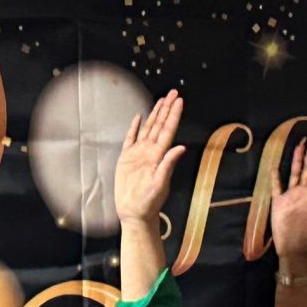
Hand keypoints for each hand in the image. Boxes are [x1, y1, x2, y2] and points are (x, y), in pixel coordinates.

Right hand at [113, 90, 185, 230]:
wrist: (134, 213)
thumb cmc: (149, 202)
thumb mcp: (160, 184)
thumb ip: (169, 165)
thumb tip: (180, 148)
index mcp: (158, 155)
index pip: (168, 130)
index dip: (173, 114)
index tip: (179, 100)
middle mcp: (150, 152)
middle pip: (160, 125)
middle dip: (167, 108)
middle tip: (174, 92)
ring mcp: (138, 154)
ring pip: (148, 128)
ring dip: (155, 114)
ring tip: (162, 100)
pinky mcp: (127, 159)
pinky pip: (131, 139)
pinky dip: (135, 127)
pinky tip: (139, 117)